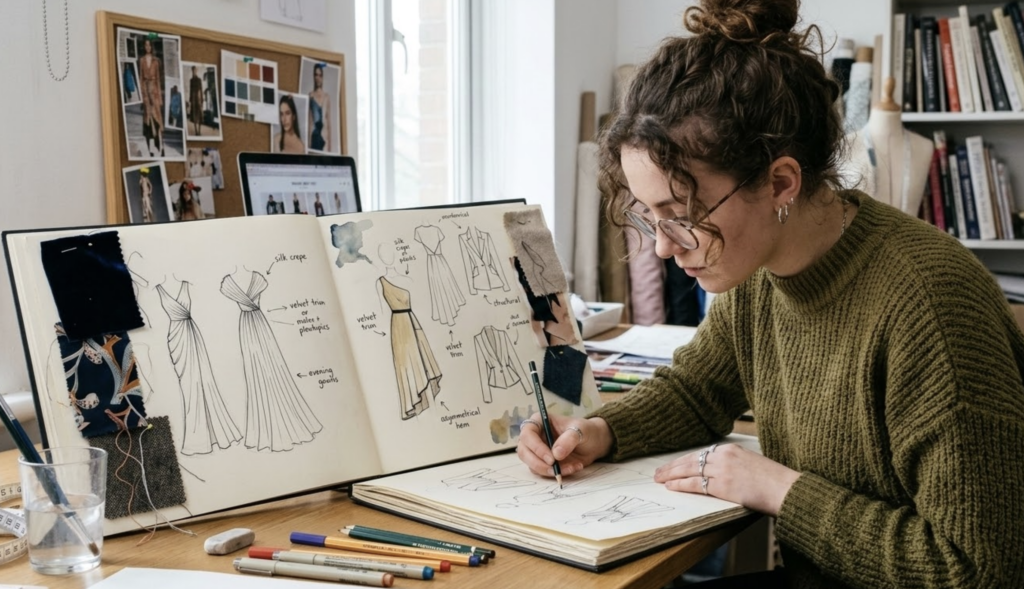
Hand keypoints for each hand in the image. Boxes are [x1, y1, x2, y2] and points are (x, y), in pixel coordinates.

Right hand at [516, 414, 612, 477]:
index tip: (551, 458)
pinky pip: (543, 472)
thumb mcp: (580, 430)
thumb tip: (556, 454)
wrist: (593, 442)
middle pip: (524, 452)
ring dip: (549, 471)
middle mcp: (535, 436)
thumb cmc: (585, 430)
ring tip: (571, 467)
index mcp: (539, 422)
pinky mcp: (543, 463)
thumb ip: (569, 439)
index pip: (527, 434)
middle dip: (538, 463)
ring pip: (532, 465)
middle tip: (555, 469)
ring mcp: (537, 451)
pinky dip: (557, 474)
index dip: (536, 447)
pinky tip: (573, 468)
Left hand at [653, 443, 800, 515]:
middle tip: (658, 472)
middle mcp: (724, 456)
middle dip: (673, 466)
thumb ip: (734, 465)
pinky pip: (695, 484)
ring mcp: (722, 470)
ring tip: (659, 479)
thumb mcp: (752, 464)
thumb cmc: (774, 480)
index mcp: (731, 449)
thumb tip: (722, 474)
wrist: (786, 489)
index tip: (675, 464)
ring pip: (689, 470)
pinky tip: (671, 486)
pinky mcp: (723, 485)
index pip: (701, 454)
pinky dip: (681, 485)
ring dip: (671, 475)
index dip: (685, 460)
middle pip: (691, 460)